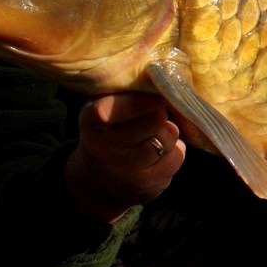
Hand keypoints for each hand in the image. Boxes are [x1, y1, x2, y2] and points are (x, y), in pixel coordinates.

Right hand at [65, 92, 184, 222]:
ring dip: (169, 133)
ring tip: (158, 134)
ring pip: (166, 138)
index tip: (155, 96)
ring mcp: (123, 169)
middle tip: (158, 114)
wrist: (100, 181)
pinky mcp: (144, 185)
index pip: (112, 108)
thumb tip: (168, 81)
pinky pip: (175, 158)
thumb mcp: (107, 109)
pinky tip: (161, 152)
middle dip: (161, 114)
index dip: (140, 101)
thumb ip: (129, 94)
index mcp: (91, 120)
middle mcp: (102, 148)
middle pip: (153, 119)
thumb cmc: (111, 132)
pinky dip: (175, 151)